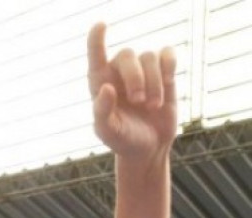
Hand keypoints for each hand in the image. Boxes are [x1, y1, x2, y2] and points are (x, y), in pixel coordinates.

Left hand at [87, 23, 177, 158]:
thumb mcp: (108, 131)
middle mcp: (118, 72)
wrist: (148, 147)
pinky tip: (168, 82)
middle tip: (139, 102)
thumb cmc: (122, 140)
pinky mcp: (163, 72)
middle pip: (127, 54)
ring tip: (151, 107)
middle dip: (135, 77)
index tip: (100, 25)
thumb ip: (102, 112)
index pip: (95, 55)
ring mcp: (142, 70)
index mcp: (99, 82)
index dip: (96, 39)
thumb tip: (106, 88)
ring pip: (149, 57)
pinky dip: (169, 65)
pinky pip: (167, 54)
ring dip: (153, 82)